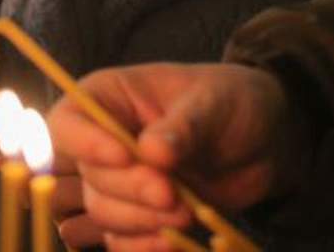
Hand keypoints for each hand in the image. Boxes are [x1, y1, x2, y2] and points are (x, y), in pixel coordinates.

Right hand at [46, 62, 306, 250]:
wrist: (265, 142)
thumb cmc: (234, 103)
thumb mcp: (215, 102)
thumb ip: (184, 125)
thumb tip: (152, 151)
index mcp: (110, 97)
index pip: (67, 121)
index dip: (85, 143)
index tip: (124, 157)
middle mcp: (103, 140)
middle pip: (86, 175)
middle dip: (130, 189)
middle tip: (172, 193)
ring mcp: (119, 182)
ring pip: (101, 211)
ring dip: (140, 220)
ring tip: (186, 211)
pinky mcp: (137, 216)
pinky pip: (118, 241)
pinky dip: (140, 246)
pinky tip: (171, 241)